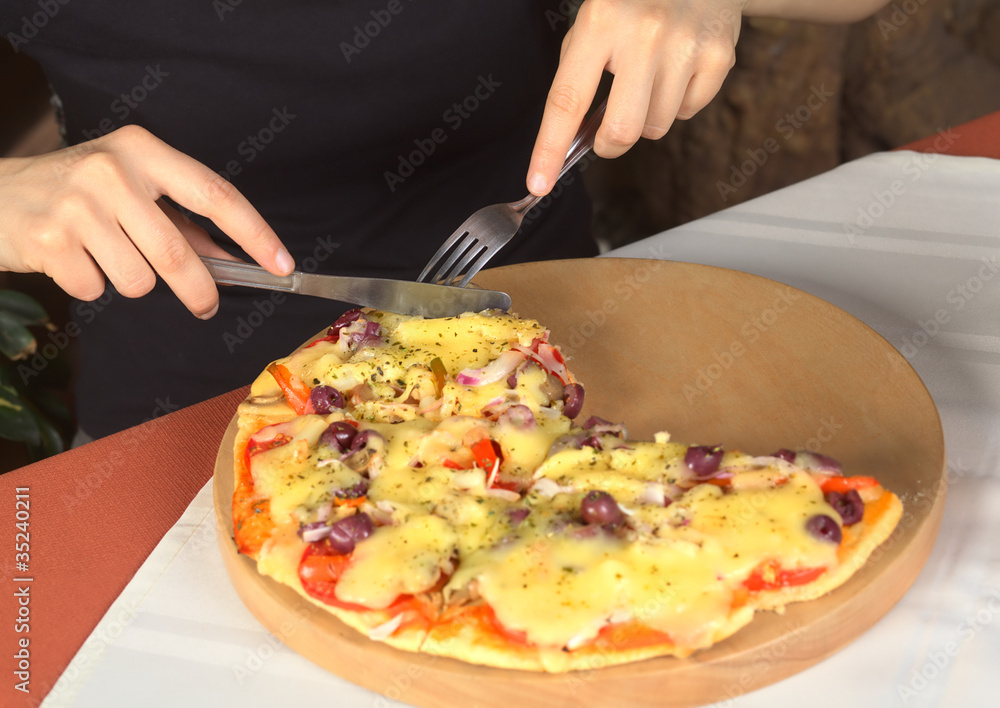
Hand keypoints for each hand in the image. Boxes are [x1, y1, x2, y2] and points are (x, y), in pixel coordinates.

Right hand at [0, 125, 293, 318]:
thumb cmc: (77, 193)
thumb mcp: (132, 190)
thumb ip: (184, 223)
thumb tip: (234, 262)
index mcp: (143, 151)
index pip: (215, 194)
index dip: (255, 234)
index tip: (282, 264)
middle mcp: (112, 171)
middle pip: (178, 253)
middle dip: (200, 290)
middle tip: (206, 305)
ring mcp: (77, 204)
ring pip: (139, 279)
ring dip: (132, 282)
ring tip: (107, 257)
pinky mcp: (49, 239)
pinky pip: (97, 289)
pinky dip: (92, 285)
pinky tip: (74, 260)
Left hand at [527, 0, 743, 195]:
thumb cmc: (634, 3)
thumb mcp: (593, 22)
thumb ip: (577, 76)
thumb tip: (571, 140)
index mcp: (601, 21)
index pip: (567, 100)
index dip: (550, 148)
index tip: (539, 183)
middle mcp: (644, 32)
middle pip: (622, 130)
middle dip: (609, 144)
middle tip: (606, 134)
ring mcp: (685, 45)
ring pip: (655, 127)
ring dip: (646, 117)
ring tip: (650, 77)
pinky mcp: (719, 56)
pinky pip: (687, 114)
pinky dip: (677, 103)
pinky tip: (677, 69)